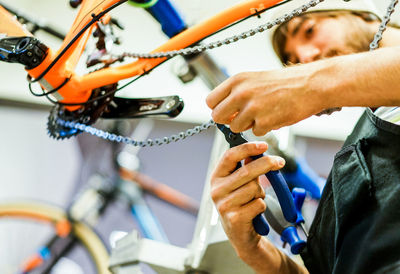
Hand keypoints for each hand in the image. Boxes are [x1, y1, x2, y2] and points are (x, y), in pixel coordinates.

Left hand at [206, 65, 326, 135]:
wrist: (311, 84)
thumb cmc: (285, 83)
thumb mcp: (255, 80)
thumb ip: (236, 93)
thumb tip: (222, 112)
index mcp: (237, 80)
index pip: (211, 101)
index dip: (218, 108)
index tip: (228, 111)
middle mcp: (241, 93)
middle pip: (217, 117)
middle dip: (228, 120)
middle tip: (242, 118)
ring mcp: (252, 108)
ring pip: (235, 127)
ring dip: (247, 125)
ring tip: (263, 114)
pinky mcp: (264, 121)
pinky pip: (255, 132)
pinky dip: (264, 129)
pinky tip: (275, 117)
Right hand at [210, 142, 284, 262]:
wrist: (240, 233)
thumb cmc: (241, 205)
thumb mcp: (240, 183)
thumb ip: (246, 168)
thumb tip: (256, 153)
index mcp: (217, 177)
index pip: (230, 156)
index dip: (247, 148)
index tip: (264, 145)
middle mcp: (216, 190)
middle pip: (246, 171)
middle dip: (266, 164)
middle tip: (279, 162)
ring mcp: (223, 205)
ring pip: (254, 188)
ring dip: (261, 193)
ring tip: (254, 200)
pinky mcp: (234, 218)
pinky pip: (258, 204)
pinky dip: (261, 206)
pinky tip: (254, 211)